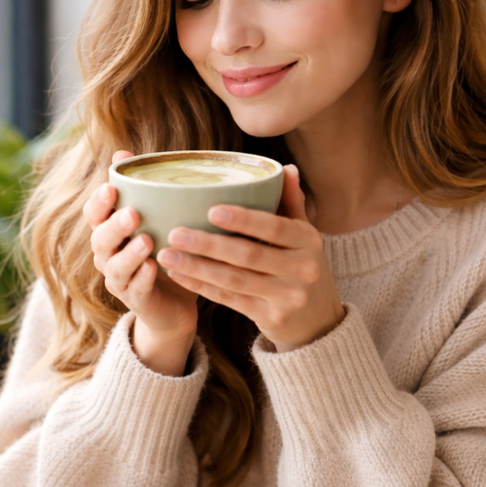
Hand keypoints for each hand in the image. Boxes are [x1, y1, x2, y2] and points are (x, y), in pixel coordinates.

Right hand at [85, 151, 197, 375]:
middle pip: (99, 240)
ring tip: (146, 241)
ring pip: (114, 267)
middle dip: (114, 226)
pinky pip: (135, 290)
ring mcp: (119, 280)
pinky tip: (153, 269)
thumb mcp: (152, 218)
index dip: (98, 202)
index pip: (93, 214)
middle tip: (132, 213)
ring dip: (129, 254)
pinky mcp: (136, 301)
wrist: (173, 303)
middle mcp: (107, 255)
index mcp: (108, 232)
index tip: (111, 187)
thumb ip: (138, 189)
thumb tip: (122, 152)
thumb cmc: (160, 252)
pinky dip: (142, 279)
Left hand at [157, 165, 344, 351]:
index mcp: (309, 241)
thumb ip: (291, 202)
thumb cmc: (301, 265)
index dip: (244, 220)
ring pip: (234, 280)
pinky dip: (202, 287)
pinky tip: (179, 275)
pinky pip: (230, 300)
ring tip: (167, 255)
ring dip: (197, 267)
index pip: (275, 228)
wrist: (319, 318)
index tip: (211, 210)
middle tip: (175, 233)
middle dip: (208, 244)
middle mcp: (303, 270)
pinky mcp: (271, 318)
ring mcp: (288, 298)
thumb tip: (285, 168)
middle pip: (249, 255)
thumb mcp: (304, 235)